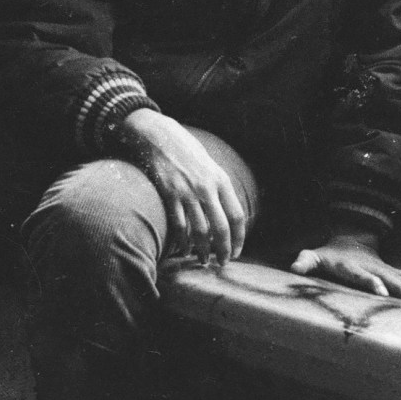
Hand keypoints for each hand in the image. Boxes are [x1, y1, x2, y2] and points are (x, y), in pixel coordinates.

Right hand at [116, 109, 246, 264]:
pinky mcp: (170, 195)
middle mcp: (207, 188)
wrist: (161, 137)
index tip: (237, 250)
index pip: (237, 216)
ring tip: (203, 261)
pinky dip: (183, 242)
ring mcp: (187, 192)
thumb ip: (220, 189)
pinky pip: (179, 225)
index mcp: (221, 181)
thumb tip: (227, 215)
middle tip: (223, 262)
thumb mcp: (211, 166)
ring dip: (203, 250)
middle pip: (221, 228)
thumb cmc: (187, 152)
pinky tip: (184, 250)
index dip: (239, 238)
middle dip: (224, 250)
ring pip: (200, 231)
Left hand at [290, 232, 400, 301]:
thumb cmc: (328, 255)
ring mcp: (382, 268)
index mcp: (351, 266)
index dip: (371, 282)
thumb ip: (305, 261)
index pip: (361, 275)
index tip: (381, 292)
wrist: (349, 240)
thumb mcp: (313, 256)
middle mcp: (370, 267)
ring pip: (399, 277)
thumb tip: (294, 268)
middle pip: (386, 278)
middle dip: (399, 288)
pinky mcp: (390, 271)